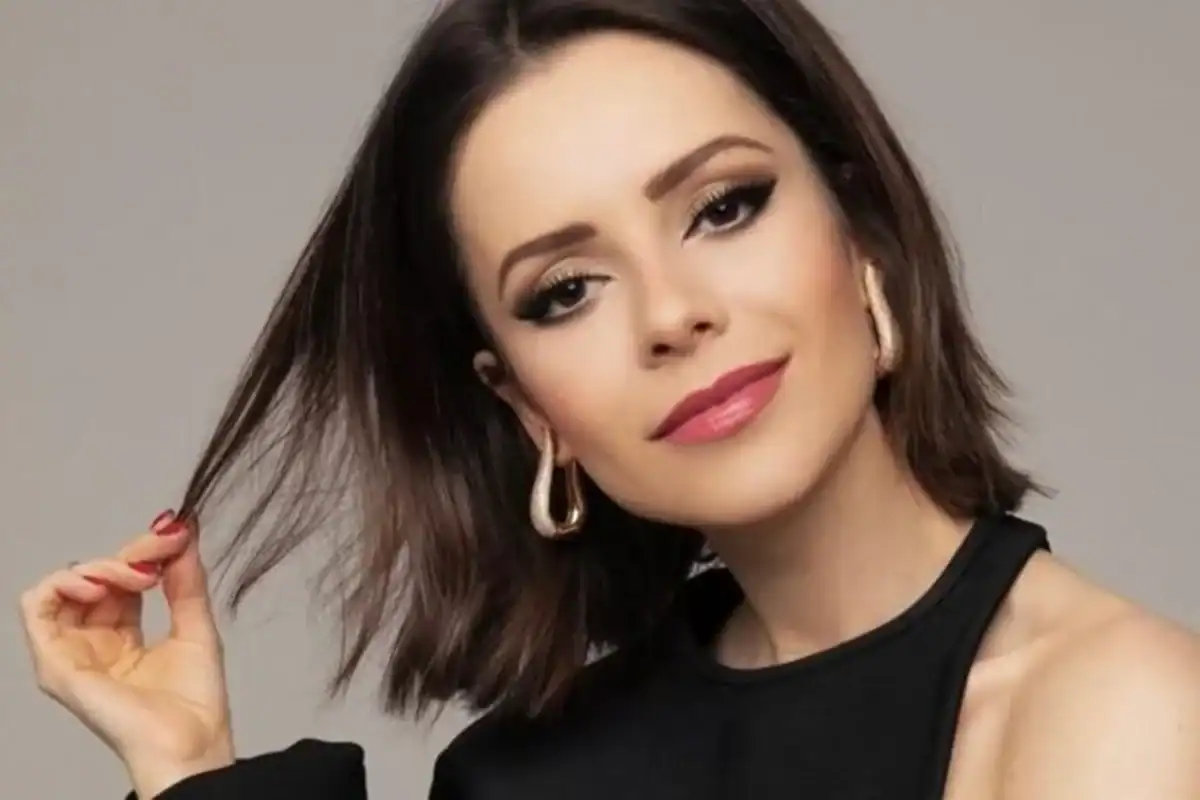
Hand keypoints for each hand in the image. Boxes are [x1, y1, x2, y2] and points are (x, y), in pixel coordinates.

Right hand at [18, 511, 235, 797]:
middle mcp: (92, 643)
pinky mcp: (56, 665)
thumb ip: (185, 578)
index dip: (144, 551)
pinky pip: (36, 608)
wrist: (191, 743)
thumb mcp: (195, 624)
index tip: (176, 535)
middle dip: (129, 554)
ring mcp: (72, 654)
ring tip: (138, 576)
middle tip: (161, 551)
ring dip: (100, 567)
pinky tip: (100, 585)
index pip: (119, 578)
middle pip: (93, 578)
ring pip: (63, 586)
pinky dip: (64, 583)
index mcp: (122, 636)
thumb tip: (181, 531)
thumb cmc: (194, 703)